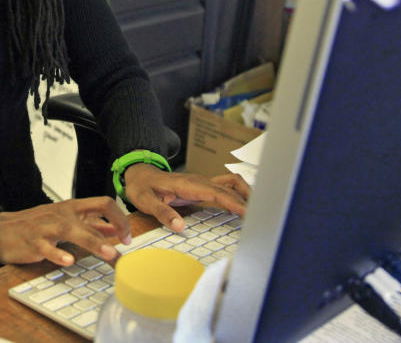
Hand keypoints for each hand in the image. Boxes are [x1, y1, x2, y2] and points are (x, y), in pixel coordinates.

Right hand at [0, 196, 131, 267]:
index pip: (103, 203)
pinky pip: (48, 248)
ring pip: (74, 231)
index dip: (119, 217)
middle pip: (94, 213)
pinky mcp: (34, 242)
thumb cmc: (36, 225)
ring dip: (94, 243)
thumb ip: (91, 224)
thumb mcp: (66, 220)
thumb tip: (116, 228)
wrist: (1, 230)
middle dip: (114, 227)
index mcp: (72, 207)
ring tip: (108, 254)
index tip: (127, 236)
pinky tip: (69, 261)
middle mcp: (63, 214)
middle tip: (125, 246)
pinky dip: (58, 255)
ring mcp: (48, 227)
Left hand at [123, 165, 249, 231]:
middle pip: (230, 188)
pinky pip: (225, 186)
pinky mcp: (203, 186)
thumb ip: (162, 212)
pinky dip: (238, 193)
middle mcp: (199, 181)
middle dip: (247, 199)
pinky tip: (244, 205)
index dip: (234, 202)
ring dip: (246, 193)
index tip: (248, 212)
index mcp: (188, 185)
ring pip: (231, 183)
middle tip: (261, 217)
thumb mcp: (145, 201)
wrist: (139, 174)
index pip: (217, 192)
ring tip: (258, 209)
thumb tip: (179, 226)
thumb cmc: (142, 187)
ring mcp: (202, 182)